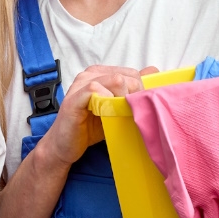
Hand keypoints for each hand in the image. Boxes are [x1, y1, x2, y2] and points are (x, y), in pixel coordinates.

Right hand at [39, 64, 155, 168]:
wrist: (65, 146)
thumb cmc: (90, 127)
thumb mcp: (115, 108)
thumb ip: (131, 91)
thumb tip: (153, 72)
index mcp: (101, 74)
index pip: (133, 73)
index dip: (141, 92)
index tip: (137, 110)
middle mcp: (90, 74)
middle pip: (128, 76)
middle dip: (134, 97)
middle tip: (129, 116)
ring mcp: (81, 84)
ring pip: (116, 80)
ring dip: (124, 100)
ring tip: (119, 116)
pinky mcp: (74, 97)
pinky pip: (96, 89)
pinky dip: (108, 102)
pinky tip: (108, 114)